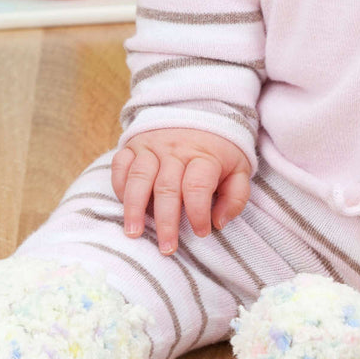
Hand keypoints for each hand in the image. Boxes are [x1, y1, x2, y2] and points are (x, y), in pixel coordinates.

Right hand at [110, 128, 250, 254]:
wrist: (201, 110)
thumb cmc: (220, 150)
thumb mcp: (239, 169)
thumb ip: (236, 197)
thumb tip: (218, 223)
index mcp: (204, 156)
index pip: (197, 187)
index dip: (198, 213)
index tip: (200, 233)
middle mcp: (176, 150)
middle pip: (166, 188)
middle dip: (166, 222)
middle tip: (167, 248)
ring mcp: (152, 145)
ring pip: (139, 177)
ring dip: (134, 208)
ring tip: (134, 233)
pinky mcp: (134, 144)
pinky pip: (120, 164)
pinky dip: (120, 186)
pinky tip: (124, 205)